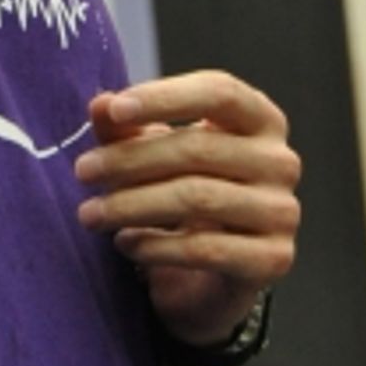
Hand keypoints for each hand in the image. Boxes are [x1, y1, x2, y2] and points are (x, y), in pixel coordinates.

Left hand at [74, 70, 300, 344]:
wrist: (210, 273)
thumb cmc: (181, 192)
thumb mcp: (150, 152)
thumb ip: (126, 127)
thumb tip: (99, 105)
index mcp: (260, 119)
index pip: (218, 92)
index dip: (165, 97)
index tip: (114, 110)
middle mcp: (280, 161)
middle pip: (198, 148)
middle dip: (130, 159)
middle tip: (82, 171)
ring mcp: (282, 212)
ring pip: (197, 198)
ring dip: (131, 205)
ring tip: (90, 213)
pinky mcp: (273, 260)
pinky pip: (204, 250)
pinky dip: (155, 246)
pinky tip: (124, 244)